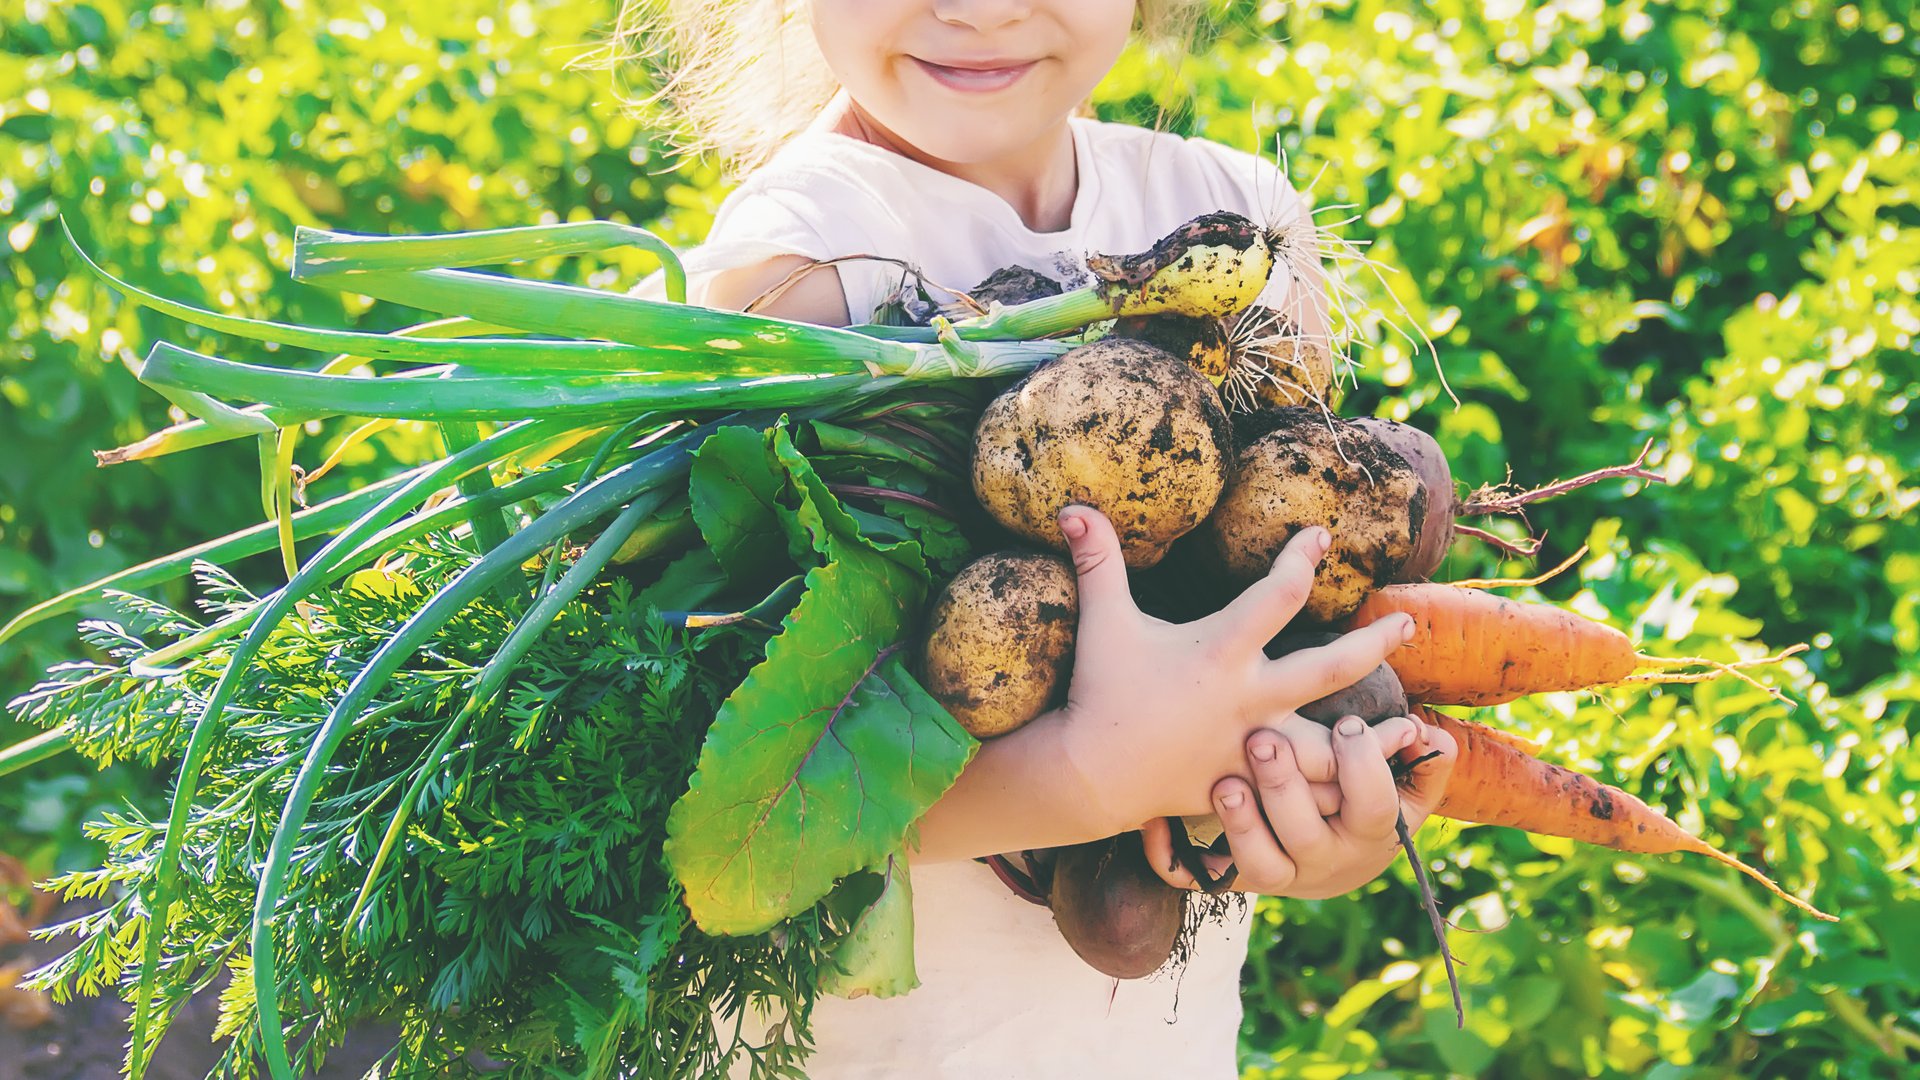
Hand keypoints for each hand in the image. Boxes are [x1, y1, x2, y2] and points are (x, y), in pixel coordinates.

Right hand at [1034, 504, 1416, 836]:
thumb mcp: (1103, 621)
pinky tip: (1368, 783)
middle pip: (1332, 666)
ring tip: (1413, 726)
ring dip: (1375, 736)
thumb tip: (1073, 505)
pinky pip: (1306, 792)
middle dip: (1375, 642)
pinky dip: (1340, 790)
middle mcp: (1249, 697)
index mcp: (1220, 651)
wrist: (1091, 775)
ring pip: (1333, 744)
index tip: (1321, 536)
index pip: (1279, 593)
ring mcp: (1254, 746)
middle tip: (1407, 621)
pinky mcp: (1250, 784)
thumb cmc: (1100, 691)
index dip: (1303, 557)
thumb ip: (1097, 562)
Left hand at [1139, 714, 1457, 897]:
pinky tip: (1151, 822)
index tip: (1346, 724)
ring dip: (1239, 824)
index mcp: (1366, 832)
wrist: (1325, 860)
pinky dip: (1169, 855)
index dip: (1363, 768)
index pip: (1374, 808)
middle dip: (1285, 790)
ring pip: (1255, 864)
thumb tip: (1430, 736)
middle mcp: (1318, 860)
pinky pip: (1192, 878)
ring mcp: (1272, 872)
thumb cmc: (1362, 802)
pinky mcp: (1227, 877)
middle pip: (1305, 836)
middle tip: (1265, 740)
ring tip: (1223, 782)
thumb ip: (1424, 763)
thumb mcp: (1403, 788)